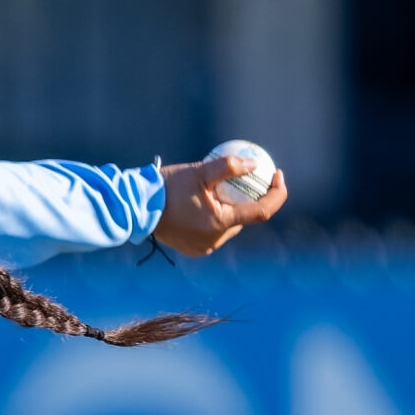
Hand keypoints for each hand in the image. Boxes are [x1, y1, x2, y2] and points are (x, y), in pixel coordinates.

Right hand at [154, 152, 286, 256]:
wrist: (137, 209)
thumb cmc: (168, 189)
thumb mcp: (200, 171)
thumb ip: (229, 166)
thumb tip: (255, 165)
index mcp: (220, 224)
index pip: (262, 212)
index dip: (277, 193)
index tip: (277, 174)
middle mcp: (215, 241)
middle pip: (244, 217)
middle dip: (249, 198)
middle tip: (246, 178)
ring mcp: (204, 248)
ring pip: (229, 225)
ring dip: (231, 208)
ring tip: (223, 189)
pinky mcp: (194, 249)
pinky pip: (214, 232)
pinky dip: (215, 218)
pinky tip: (208, 203)